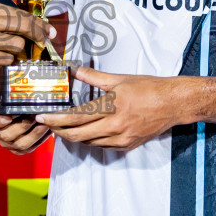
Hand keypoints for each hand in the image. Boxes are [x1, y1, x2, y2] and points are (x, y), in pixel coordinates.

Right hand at [0, 0, 53, 76]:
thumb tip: (27, 26)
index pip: (20, 13)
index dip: (39, 24)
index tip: (48, 32)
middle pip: (24, 26)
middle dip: (37, 36)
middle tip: (43, 43)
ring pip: (16, 46)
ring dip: (16, 52)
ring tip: (6, 53)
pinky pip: (4, 60)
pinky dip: (4, 62)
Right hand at [0, 92, 51, 154]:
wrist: (19, 105)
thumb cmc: (9, 97)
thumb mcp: (2, 91)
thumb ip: (3, 92)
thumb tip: (14, 91)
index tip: (7, 117)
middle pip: (6, 135)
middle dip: (22, 125)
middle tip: (33, 115)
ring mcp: (7, 143)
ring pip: (20, 144)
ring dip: (33, 133)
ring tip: (43, 123)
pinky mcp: (18, 148)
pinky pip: (29, 148)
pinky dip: (39, 139)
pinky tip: (46, 129)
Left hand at [34, 67, 182, 151]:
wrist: (173, 104)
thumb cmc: (149, 89)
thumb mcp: (119, 79)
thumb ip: (93, 77)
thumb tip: (74, 69)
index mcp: (111, 107)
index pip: (76, 117)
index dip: (56, 119)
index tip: (42, 117)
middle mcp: (115, 126)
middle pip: (78, 135)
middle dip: (59, 131)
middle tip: (48, 124)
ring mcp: (121, 139)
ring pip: (88, 142)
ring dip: (73, 136)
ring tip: (62, 127)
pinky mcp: (127, 145)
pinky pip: (101, 146)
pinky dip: (89, 140)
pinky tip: (84, 132)